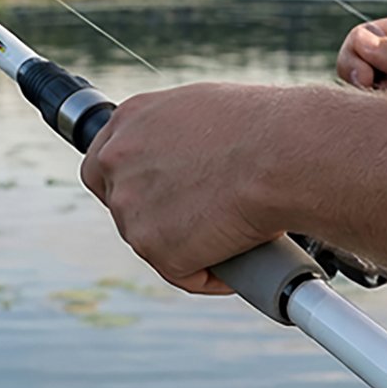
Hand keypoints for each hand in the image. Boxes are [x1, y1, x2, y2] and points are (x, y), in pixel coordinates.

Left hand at [80, 82, 289, 293]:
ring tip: (237, 233)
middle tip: (204, 221)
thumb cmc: (266, 127)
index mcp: (129, 120)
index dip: (131, 186)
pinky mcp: (156, 248)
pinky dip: (212, 274)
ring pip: (155, 243)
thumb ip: (179, 136)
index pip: (103, 164)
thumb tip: (190, 160)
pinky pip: (184, 273)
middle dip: (158, 220)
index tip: (159, 199)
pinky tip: (243, 256)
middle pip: (123, 207)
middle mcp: (117, 161)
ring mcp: (131, 207)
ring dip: (190, 246)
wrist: (284, 154)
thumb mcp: (206, 113)